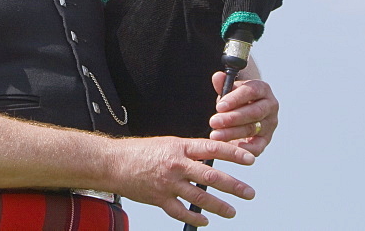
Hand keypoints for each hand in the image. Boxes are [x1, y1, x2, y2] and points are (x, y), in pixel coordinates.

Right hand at [111, 135, 255, 226]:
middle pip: (212, 177)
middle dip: (234, 186)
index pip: (213, 149)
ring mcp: (168, 183)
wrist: (114, 163)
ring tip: (232, 211)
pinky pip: (181, 211)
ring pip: (200, 197)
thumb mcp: (168, 144)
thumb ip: (189, 152)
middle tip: (249, 193)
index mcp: (180, 147)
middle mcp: (176, 165)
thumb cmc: (140, 152)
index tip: (250, 159)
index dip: (233, 153)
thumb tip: (211, 158)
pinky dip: (195, 218)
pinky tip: (205, 220)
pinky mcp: (159, 198)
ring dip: (220, 206)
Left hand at [208, 72, 278, 155]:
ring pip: (252, 128)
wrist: (246, 108)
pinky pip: (258, 146)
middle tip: (214, 122)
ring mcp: (270, 123)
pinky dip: (246, 148)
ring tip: (215, 135)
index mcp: (262, 89)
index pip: (251, 92)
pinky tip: (232, 147)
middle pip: (253, 112)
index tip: (219, 106)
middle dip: (232, 118)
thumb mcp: (230, 89)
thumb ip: (223, 84)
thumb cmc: (236, 98)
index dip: (235, 99)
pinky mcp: (266, 139)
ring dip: (232, 133)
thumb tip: (217, 76)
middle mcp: (270, 106)